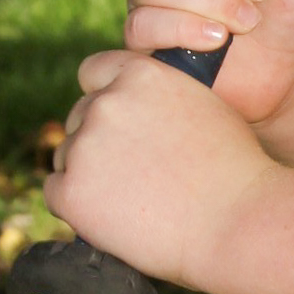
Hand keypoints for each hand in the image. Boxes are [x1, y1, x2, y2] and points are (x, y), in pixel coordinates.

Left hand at [44, 48, 274, 293]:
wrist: (237, 222)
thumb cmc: (233, 170)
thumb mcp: (204, 106)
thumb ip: (163, 97)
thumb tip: (137, 110)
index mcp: (140, 75)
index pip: (94, 71)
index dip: (103, 96)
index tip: (117, 121)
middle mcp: (106, 103)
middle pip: (78, 117)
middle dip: (98, 140)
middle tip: (132, 173)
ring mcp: (85, 147)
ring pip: (66, 156)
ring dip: (87, 173)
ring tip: (130, 199)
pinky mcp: (71, 192)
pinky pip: (55, 191)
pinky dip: (76, 205)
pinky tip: (110, 215)